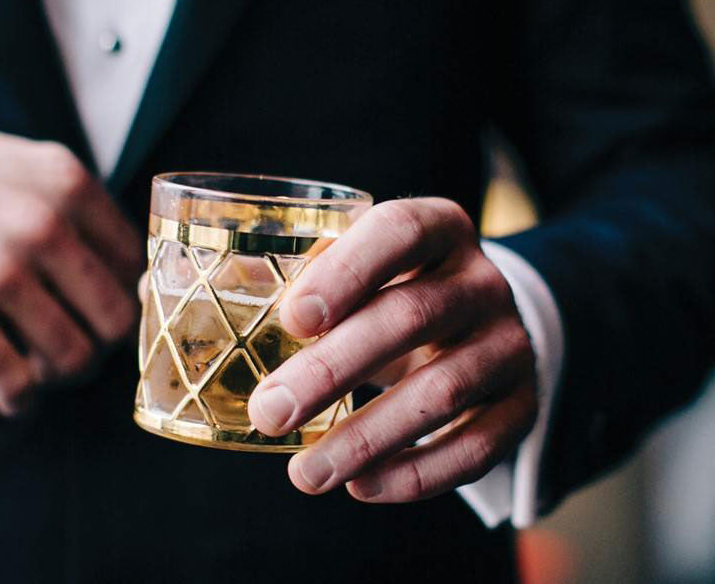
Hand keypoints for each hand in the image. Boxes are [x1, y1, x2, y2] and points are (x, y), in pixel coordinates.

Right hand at [0, 106, 142, 414]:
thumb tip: (140, 284)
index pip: (136, 268)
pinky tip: (11, 391)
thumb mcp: (23, 166)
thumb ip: (79, 213)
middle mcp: (42, 225)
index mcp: (67, 184)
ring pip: (73, 359)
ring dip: (57, 373)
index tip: (97, 310)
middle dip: (98, 343)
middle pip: (115, 321)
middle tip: (70, 343)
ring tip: (35, 363)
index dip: (123, 298)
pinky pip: (14, 384)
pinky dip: (19, 399)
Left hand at [247, 198, 536, 501]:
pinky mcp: (522, 406)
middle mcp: (482, 281)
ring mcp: (509, 344)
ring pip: (443, 390)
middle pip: (411, 317)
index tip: (292, 320)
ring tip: (304, 473)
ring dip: (366, 437)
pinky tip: (361, 486)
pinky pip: (477, 447)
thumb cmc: (388, 295)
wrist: (473, 328)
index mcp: (438, 228)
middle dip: (332, 370)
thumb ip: (293, 274)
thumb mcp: (356, 269)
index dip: (346, 272)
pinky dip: (417, 473)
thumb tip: (192, 291)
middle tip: (269, 412)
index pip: (399, 231)